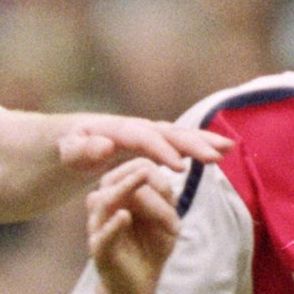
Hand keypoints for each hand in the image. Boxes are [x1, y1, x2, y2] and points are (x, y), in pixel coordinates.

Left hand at [55, 112, 230, 180]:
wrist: (67, 138)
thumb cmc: (64, 149)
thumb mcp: (65, 152)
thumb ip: (80, 150)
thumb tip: (105, 145)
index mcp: (114, 130)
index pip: (141, 138)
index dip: (161, 151)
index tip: (180, 167)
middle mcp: (134, 127)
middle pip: (166, 132)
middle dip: (191, 143)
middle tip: (215, 157)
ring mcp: (144, 133)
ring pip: (177, 135)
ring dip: (202, 141)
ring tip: (229, 149)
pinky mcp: (151, 142)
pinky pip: (178, 142)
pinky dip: (198, 145)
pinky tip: (219, 152)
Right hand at [84, 159, 181, 293]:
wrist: (137, 287)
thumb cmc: (150, 249)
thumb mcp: (166, 221)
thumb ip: (163, 200)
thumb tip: (152, 180)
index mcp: (118, 198)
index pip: (131, 168)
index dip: (152, 173)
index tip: (169, 193)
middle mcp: (104, 209)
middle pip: (113, 179)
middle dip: (141, 180)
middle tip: (166, 195)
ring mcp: (98, 229)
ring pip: (104, 201)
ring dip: (128, 192)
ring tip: (145, 188)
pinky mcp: (99, 251)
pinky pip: (103, 234)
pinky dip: (113, 225)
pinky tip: (124, 216)